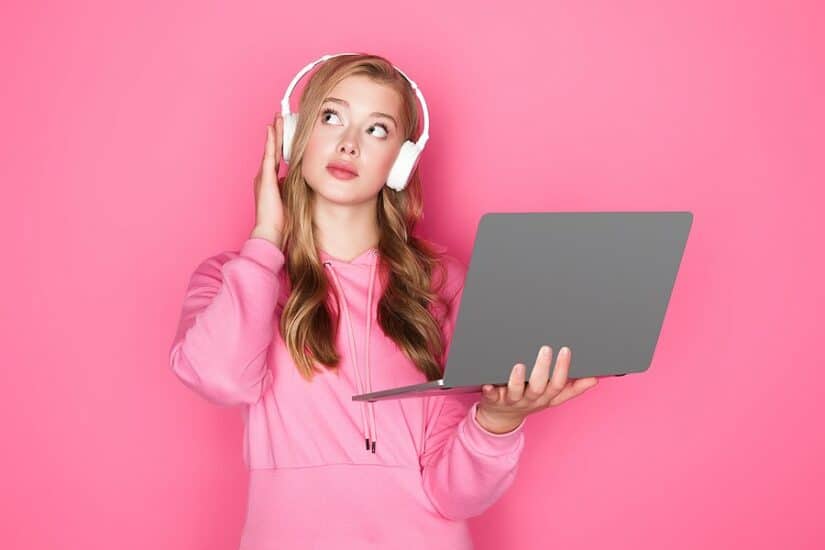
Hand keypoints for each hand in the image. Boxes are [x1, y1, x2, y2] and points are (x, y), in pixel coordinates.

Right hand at [251, 114, 285, 247]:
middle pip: (273, 150)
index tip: (287, 133)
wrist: (270, 231)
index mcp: (270, 182)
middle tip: (281, 118)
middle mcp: (265, 177)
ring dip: (275, 133)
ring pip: (271, 149)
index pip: (277, 158)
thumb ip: (293, 189)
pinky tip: (273, 130)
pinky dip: (271, 142)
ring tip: (278, 118)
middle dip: (277, 134)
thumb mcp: (290, 200)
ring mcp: (264, 176)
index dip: (281, 145)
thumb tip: (302, 182)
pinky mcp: (265, 178)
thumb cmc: (280, 221)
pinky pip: (269, 155)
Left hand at [475, 345, 598, 433]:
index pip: (558, 384)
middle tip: (546, 349)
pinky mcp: (493, 400)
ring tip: (520, 365)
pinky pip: (491, 397)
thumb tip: (594, 379)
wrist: (502, 418)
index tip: (565, 350)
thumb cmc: (530, 401)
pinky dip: (489, 391)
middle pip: (539, 387)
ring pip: (517, 392)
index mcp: (546, 397)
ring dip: (518, 380)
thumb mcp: (553, 398)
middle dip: (544, 369)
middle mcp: (530, 399)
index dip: (563, 369)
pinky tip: (488, 383)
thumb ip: (572, 388)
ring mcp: (512, 400)